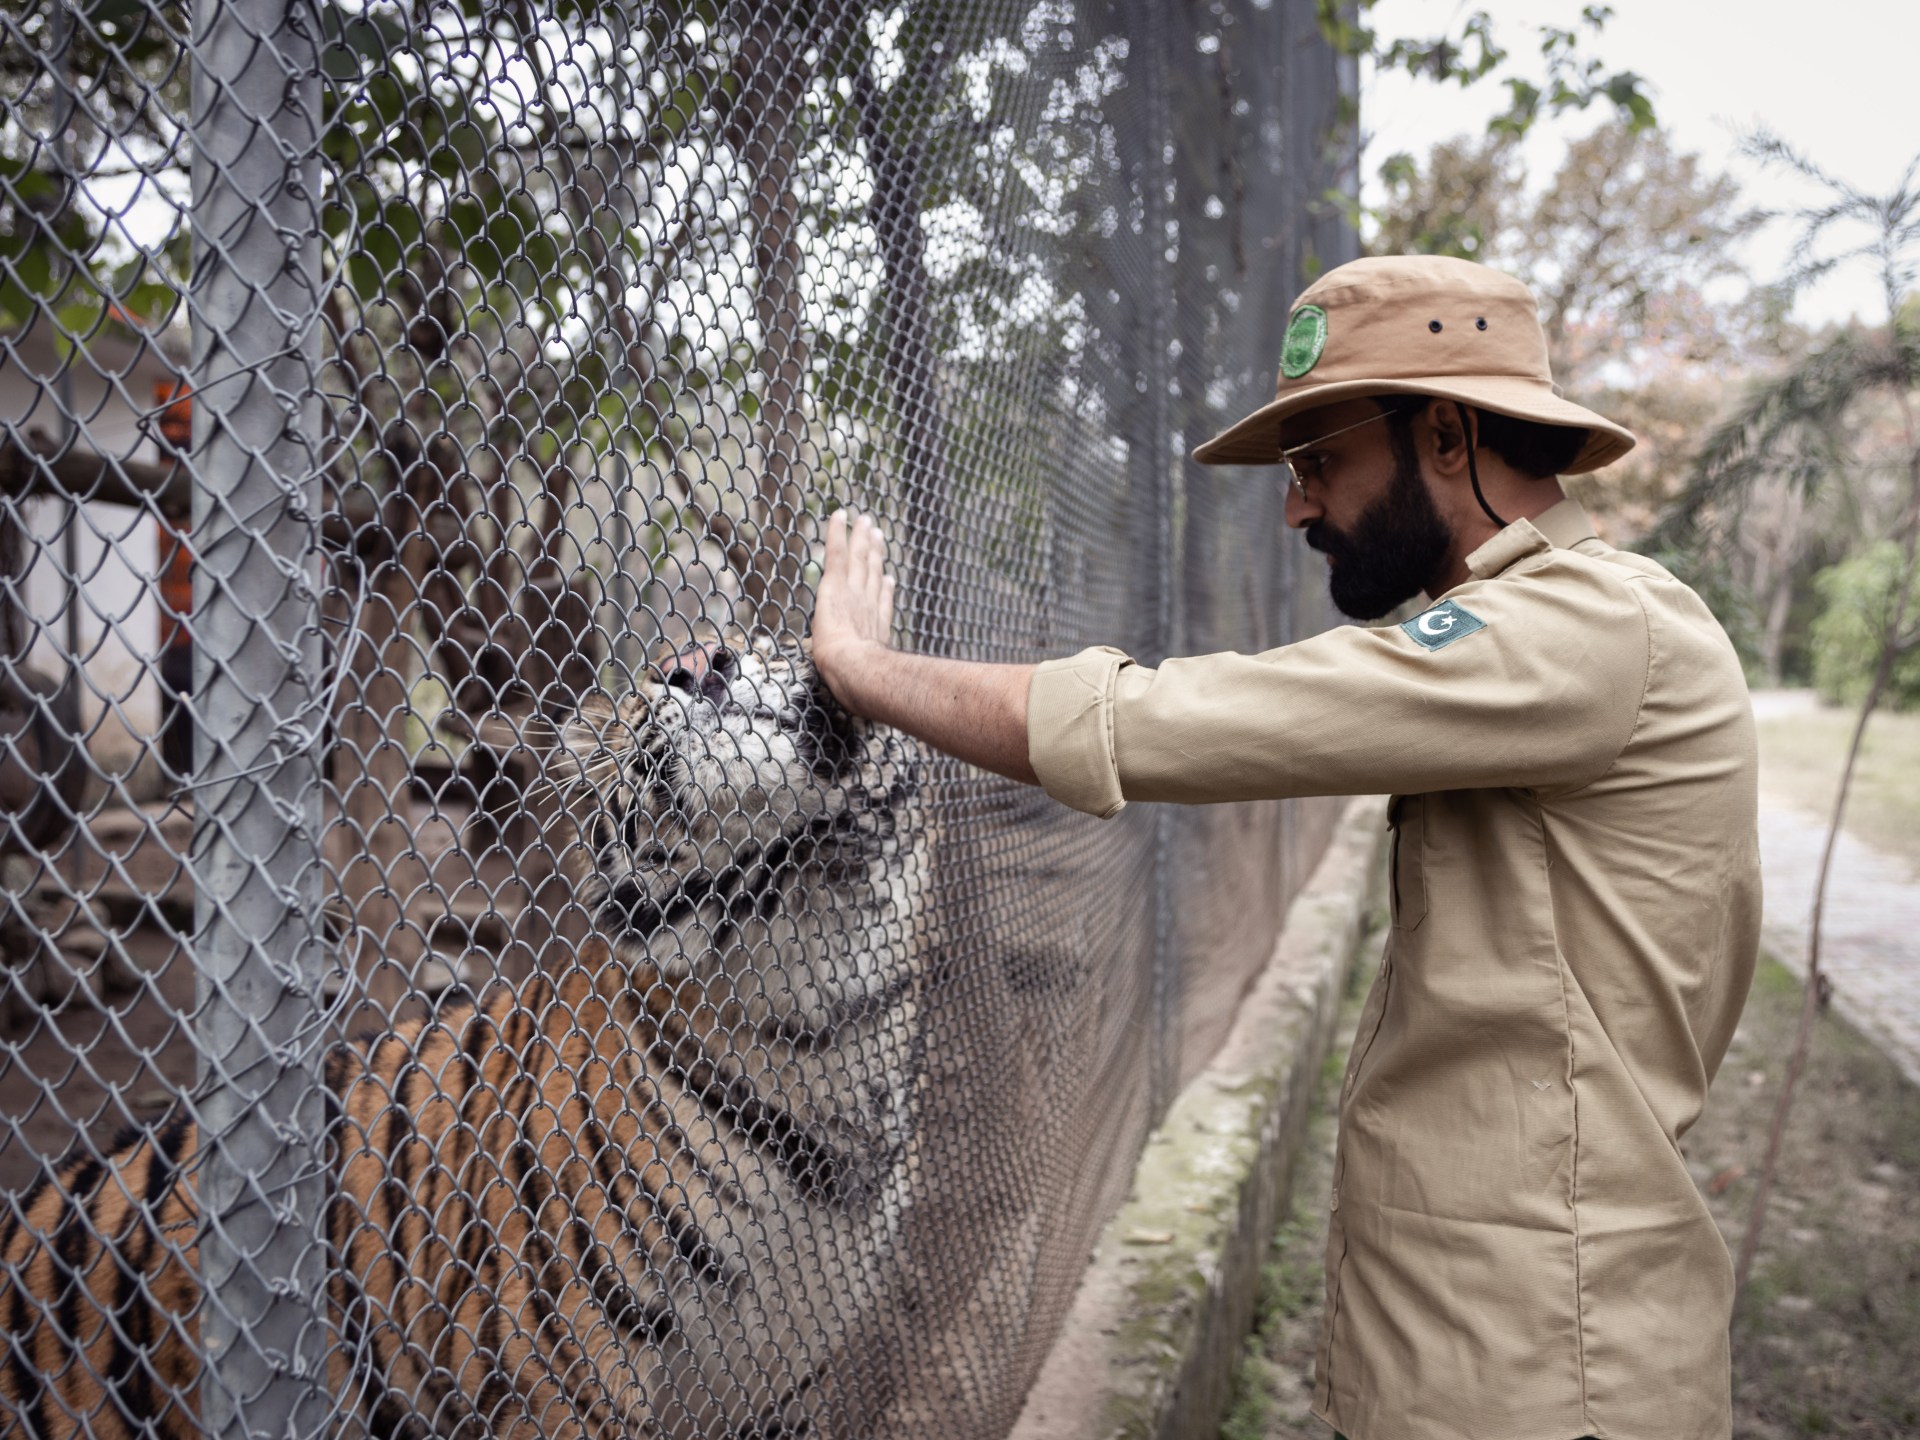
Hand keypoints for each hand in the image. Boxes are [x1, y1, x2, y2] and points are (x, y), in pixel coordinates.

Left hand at [812, 509, 896, 710]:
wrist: (858, 675)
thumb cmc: (862, 689)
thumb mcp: (869, 689)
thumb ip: (878, 692)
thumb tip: (897, 710)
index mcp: (874, 631)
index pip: (879, 604)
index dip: (883, 589)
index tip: (887, 577)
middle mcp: (868, 607)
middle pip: (872, 574)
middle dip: (874, 554)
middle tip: (878, 534)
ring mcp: (853, 594)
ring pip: (858, 558)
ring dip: (861, 539)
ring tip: (866, 521)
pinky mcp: (836, 586)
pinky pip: (836, 552)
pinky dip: (838, 531)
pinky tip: (840, 514)